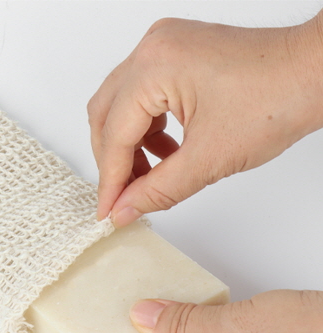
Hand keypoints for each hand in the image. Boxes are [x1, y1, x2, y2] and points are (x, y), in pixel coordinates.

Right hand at [88, 14, 322, 226]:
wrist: (316, 74)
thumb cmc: (278, 100)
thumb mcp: (209, 158)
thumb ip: (157, 190)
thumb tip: (124, 210)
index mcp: (154, 67)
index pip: (115, 135)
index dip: (110, 180)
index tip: (109, 211)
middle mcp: (151, 50)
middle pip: (105, 116)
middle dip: (113, 162)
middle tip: (122, 196)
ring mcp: (162, 48)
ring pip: (120, 106)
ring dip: (129, 146)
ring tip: (149, 176)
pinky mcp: (175, 55)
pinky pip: (142, 96)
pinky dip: (146, 129)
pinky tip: (166, 152)